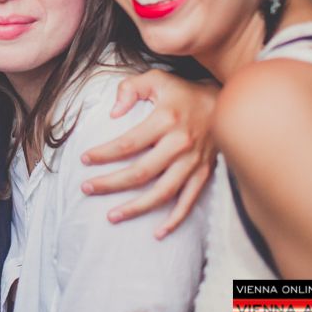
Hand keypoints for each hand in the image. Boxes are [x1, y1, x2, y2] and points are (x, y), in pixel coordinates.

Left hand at [80, 69, 217, 235]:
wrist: (226, 102)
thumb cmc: (182, 91)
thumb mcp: (156, 79)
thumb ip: (130, 89)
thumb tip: (113, 112)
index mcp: (166, 120)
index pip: (128, 143)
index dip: (104, 154)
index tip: (84, 159)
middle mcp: (181, 144)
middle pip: (140, 172)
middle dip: (110, 183)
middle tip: (86, 189)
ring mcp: (194, 162)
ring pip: (163, 193)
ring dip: (136, 208)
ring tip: (111, 216)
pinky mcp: (205, 173)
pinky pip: (190, 201)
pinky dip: (175, 219)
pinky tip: (158, 232)